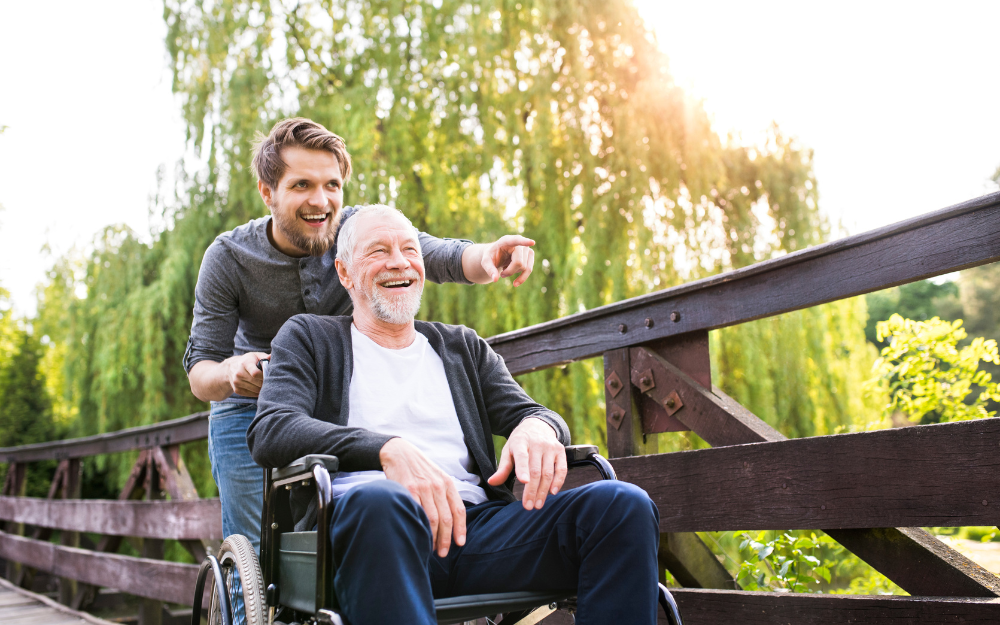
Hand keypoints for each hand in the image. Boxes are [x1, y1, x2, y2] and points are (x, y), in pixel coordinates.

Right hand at [226, 352, 268, 396]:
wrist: (231, 368)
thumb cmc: (248, 361)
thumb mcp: (255, 356)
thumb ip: (264, 357)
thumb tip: (271, 357)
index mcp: (245, 363)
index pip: (255, 373)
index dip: (264, 375)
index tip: (269, 374)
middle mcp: (239, 373)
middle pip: (256, 382)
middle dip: (265, 382)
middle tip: (270, 380)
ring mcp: (237, 382)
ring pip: (255, 389)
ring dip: (262, 388)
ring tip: (265, 384)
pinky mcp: (237, 390)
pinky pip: (251, 394)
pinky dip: (257, 392)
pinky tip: (259, 387)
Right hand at [380, 438, 466, 556]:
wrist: (399, 453)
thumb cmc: (419, 468)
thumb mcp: (437, 476)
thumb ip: (444, 494)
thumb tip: (451, 518)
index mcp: (447, 483)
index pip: (458, 510)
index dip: (461, 529)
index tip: (460, 543)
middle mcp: (437, 486)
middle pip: (446, 518)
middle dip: (446, 539)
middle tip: (443, 553)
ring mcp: (423, 489)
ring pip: (432, 519)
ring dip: (433, 538)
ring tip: (431, 548)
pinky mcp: (408, 491)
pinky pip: (417, 514)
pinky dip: (419, 528)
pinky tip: (419, 536)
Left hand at [481, 235, 534, 286]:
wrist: (498, 256)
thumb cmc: (492, 257)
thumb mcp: (485, 262)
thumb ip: (489, 269)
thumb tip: (495, 279)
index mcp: (506, 240)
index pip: (516, 240)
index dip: (524, 242)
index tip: (532, 242)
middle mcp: (518, 243)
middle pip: (519, 262)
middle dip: (509, 271)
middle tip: (501, 273)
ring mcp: (526, 248)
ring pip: (524, 267)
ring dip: (514, 273)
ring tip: (505, 271)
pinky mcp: (530, 255)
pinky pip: (529, 270)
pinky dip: (522, 278)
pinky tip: (515, 282)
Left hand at [487, 418, 565, 509]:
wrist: (537, 425)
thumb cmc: (520, 442)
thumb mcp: (508, 450)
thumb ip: (502, 468)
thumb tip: (492, 482)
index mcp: (520, 442)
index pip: (522, 457)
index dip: (523, 469)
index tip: (523, 482)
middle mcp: (537, 444)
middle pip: (536, 470)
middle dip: (532, 490)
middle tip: (528, 506)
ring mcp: (550, 447)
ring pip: (548, 472)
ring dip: (543, 491)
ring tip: (538, 504)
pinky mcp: (560, 451)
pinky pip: (562, 469)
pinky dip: (559, 482)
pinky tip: (552, 492)